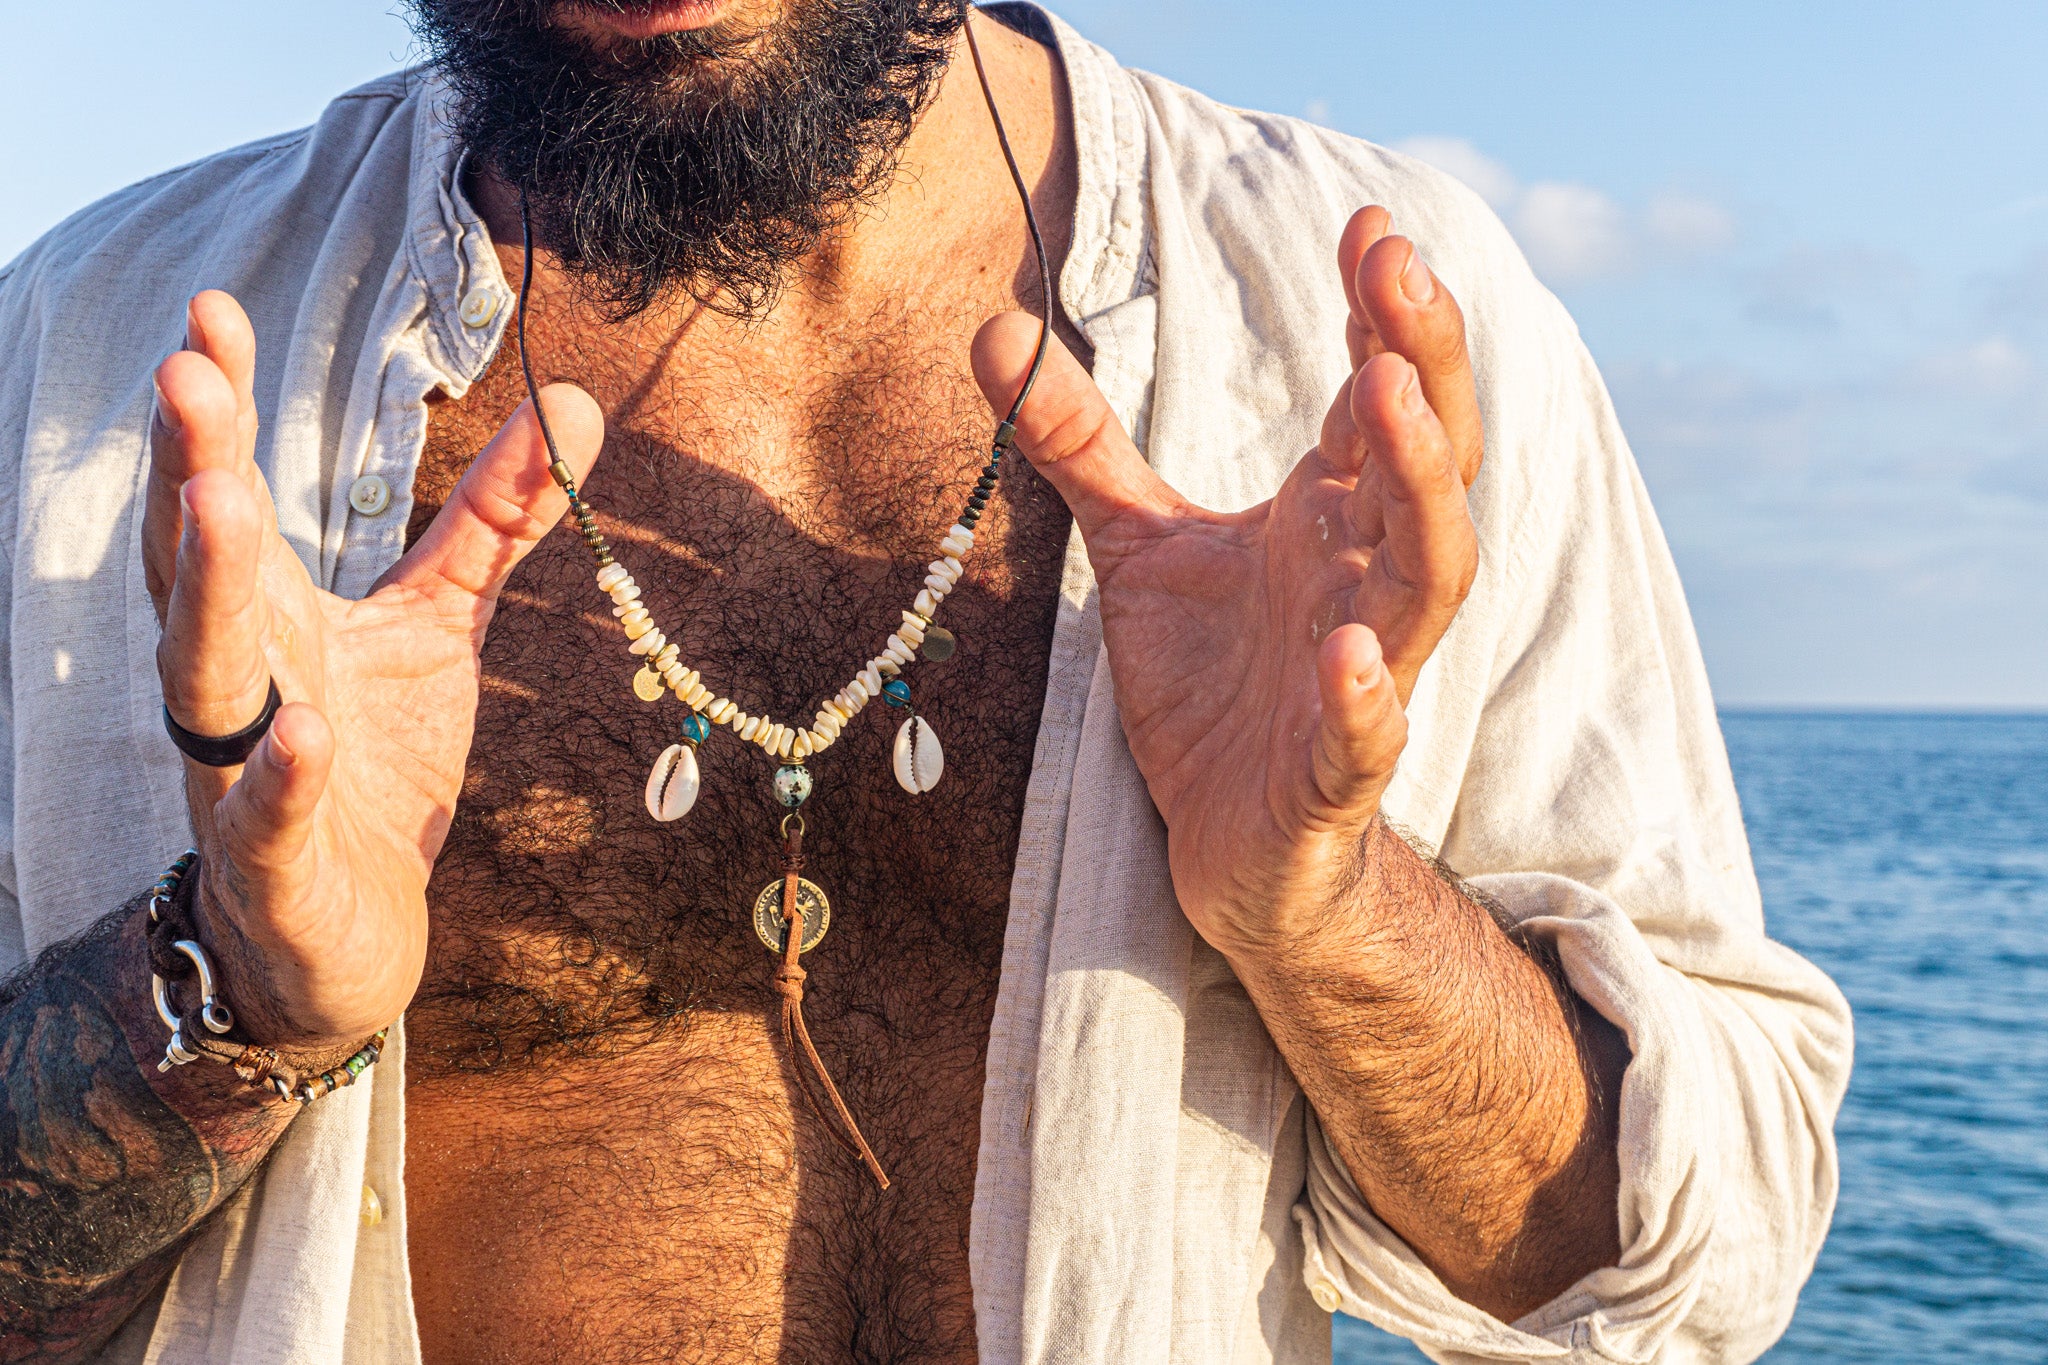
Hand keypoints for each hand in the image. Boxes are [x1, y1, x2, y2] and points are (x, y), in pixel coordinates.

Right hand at [146, 291, 601, 1050]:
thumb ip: (490, 523)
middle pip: (195, 567)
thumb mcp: (438, 627)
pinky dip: (277, 780)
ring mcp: (239, 775)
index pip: (225, 495)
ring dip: (210, 591)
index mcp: (269, 616)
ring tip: (220, 503)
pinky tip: (304, 734)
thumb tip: (574, 403)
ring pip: (206, 676)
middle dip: (190, 471)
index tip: (212, 307)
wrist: (348, 931)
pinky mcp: (273, 868)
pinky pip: (263, 820)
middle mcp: (237, 682)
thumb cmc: (372, 760)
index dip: (218, 410)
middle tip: (185, 374)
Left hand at [972, 207, 1481, 951]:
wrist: (1223, 841)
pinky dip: (1363, 698)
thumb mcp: (1134, 545)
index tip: (1366, 228)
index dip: (1382, 316)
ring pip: (1430, 578)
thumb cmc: (1208, 683)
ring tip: (1389, 402)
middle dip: (1423, 364)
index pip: (1380, 401)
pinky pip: (1365, 737)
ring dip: (1420, 491)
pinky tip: (1342, 653)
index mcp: (1332, 519)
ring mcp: (1361, 676)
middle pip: (1430, 462)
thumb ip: (1079, 442)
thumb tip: (995, 330)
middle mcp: (1362, 580)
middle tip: (1396, 269)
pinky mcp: (1329, 775)